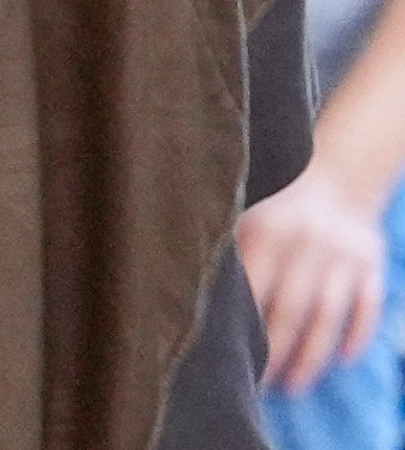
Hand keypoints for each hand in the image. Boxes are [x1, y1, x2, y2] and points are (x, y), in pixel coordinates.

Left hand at [244, 164, 392, 394]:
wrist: (339, 172)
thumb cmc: (276, 201)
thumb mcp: (245, 211)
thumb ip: (225, 245)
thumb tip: (183, 284)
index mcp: (268, 230)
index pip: (254, 289)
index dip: (242, 326)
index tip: (227, 357)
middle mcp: (307, 243)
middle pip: (291, 310)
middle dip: (274, 351)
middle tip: (259, 385)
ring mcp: (344, 255)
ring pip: (328, 315)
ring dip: (312, 356)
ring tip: (294, 385)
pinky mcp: (372, 263)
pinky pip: (368, 306)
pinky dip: (357, 335)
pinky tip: (341, 360)